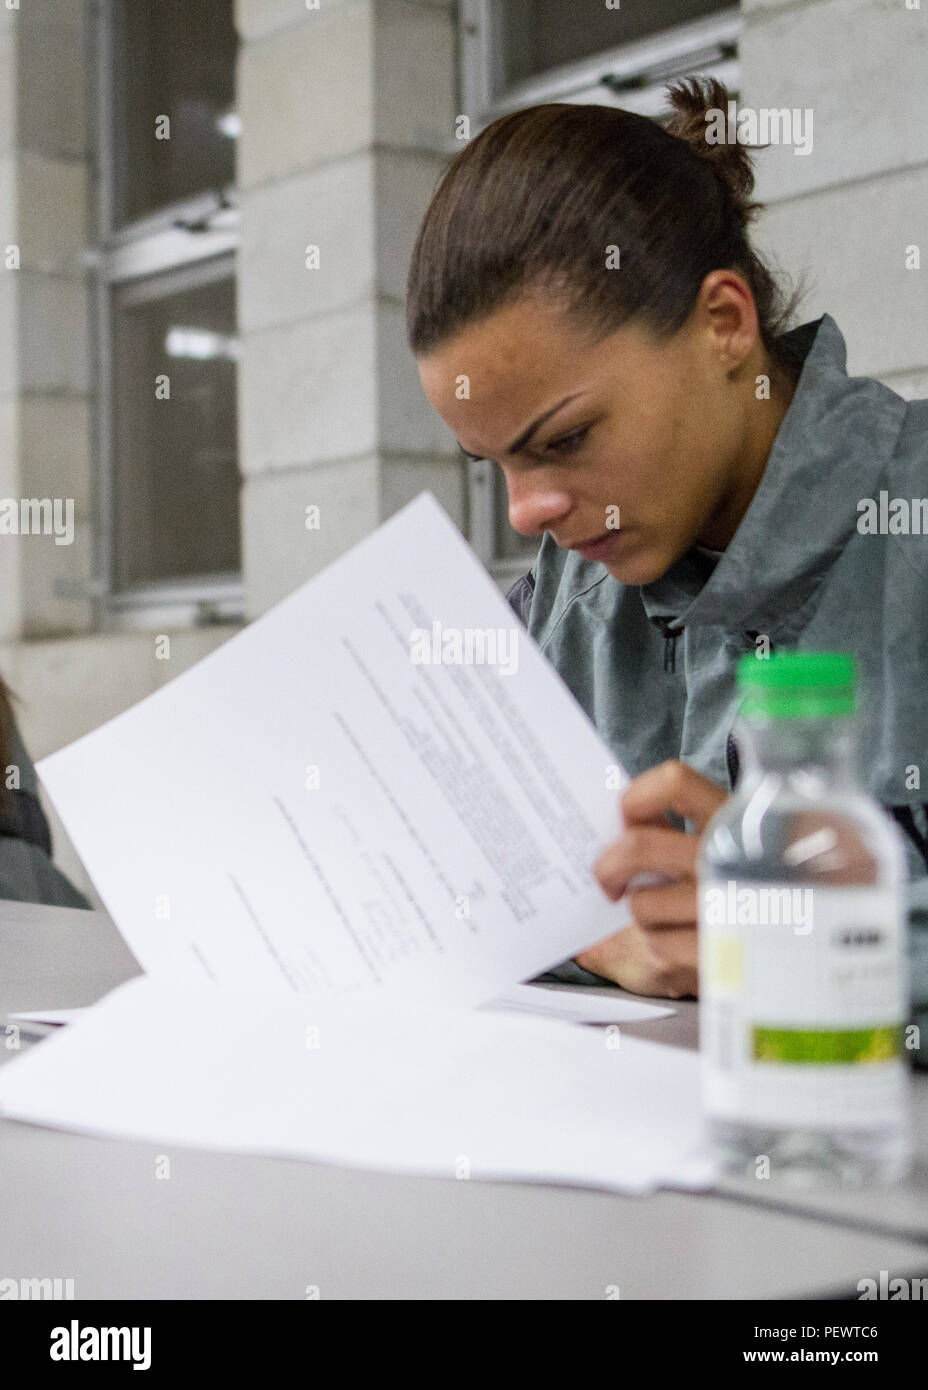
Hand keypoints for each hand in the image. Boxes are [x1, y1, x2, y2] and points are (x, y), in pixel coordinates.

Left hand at [574, 760, 728, 997]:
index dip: (636, 797)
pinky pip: (659, 944)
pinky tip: (680, 943)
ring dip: (639, 913)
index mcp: (735, 819)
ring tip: (660, 917)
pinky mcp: (724, 952)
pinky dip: (657, 945)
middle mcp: (734, 856)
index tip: (625, 818)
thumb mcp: (721, 849)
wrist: (803, 952)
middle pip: (639, 845)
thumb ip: (669, 831)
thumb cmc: (743, 890)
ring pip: (642, 903)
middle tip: (608, 880)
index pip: (675, 781)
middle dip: (608, 866)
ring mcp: (730, 905)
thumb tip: (603, 828)